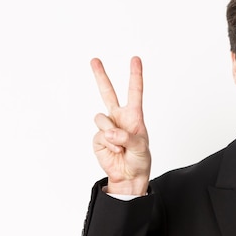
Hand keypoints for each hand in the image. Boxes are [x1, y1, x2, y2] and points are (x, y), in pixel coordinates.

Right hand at [92, 56, 150, 194]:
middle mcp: (119, 117)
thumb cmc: (139, 160)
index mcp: (134, 115)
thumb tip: (109, 132)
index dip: (135, 75)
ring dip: (111, 133)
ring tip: (120, 147)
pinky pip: (99, 135)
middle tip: (94, 60)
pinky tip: (114, 151)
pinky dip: (107, 144)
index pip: (134, 92)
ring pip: (101, 118)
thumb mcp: (141, 148)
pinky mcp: (98, 138)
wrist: (128, 176)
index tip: (135, 59)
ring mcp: (107, 127)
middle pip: (107, 92)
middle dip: (100, 76)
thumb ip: (126, 138)